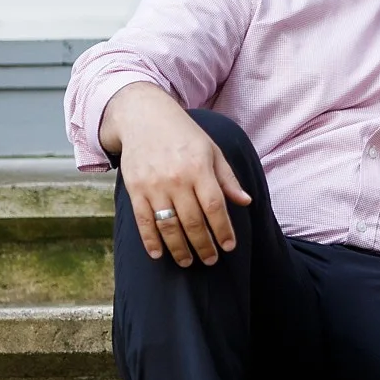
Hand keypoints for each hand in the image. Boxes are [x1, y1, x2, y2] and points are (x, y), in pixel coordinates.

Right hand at [108, 84, 251, 268]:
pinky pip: (143, 221)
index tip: (229, 247)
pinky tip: (159, 254)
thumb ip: (227, 179)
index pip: (214, 207)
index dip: (223, 230)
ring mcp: (153, 185)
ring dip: (179, 249)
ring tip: (188, 262)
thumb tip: (245, 202)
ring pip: (169, 226)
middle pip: (193, 221)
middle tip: (211, 260)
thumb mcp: (211, 150)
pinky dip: (150, 240)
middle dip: (204, 245)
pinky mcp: (134, 189)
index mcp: (199, 168)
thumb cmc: (184, 135)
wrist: (144, 117)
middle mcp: (176, 178)